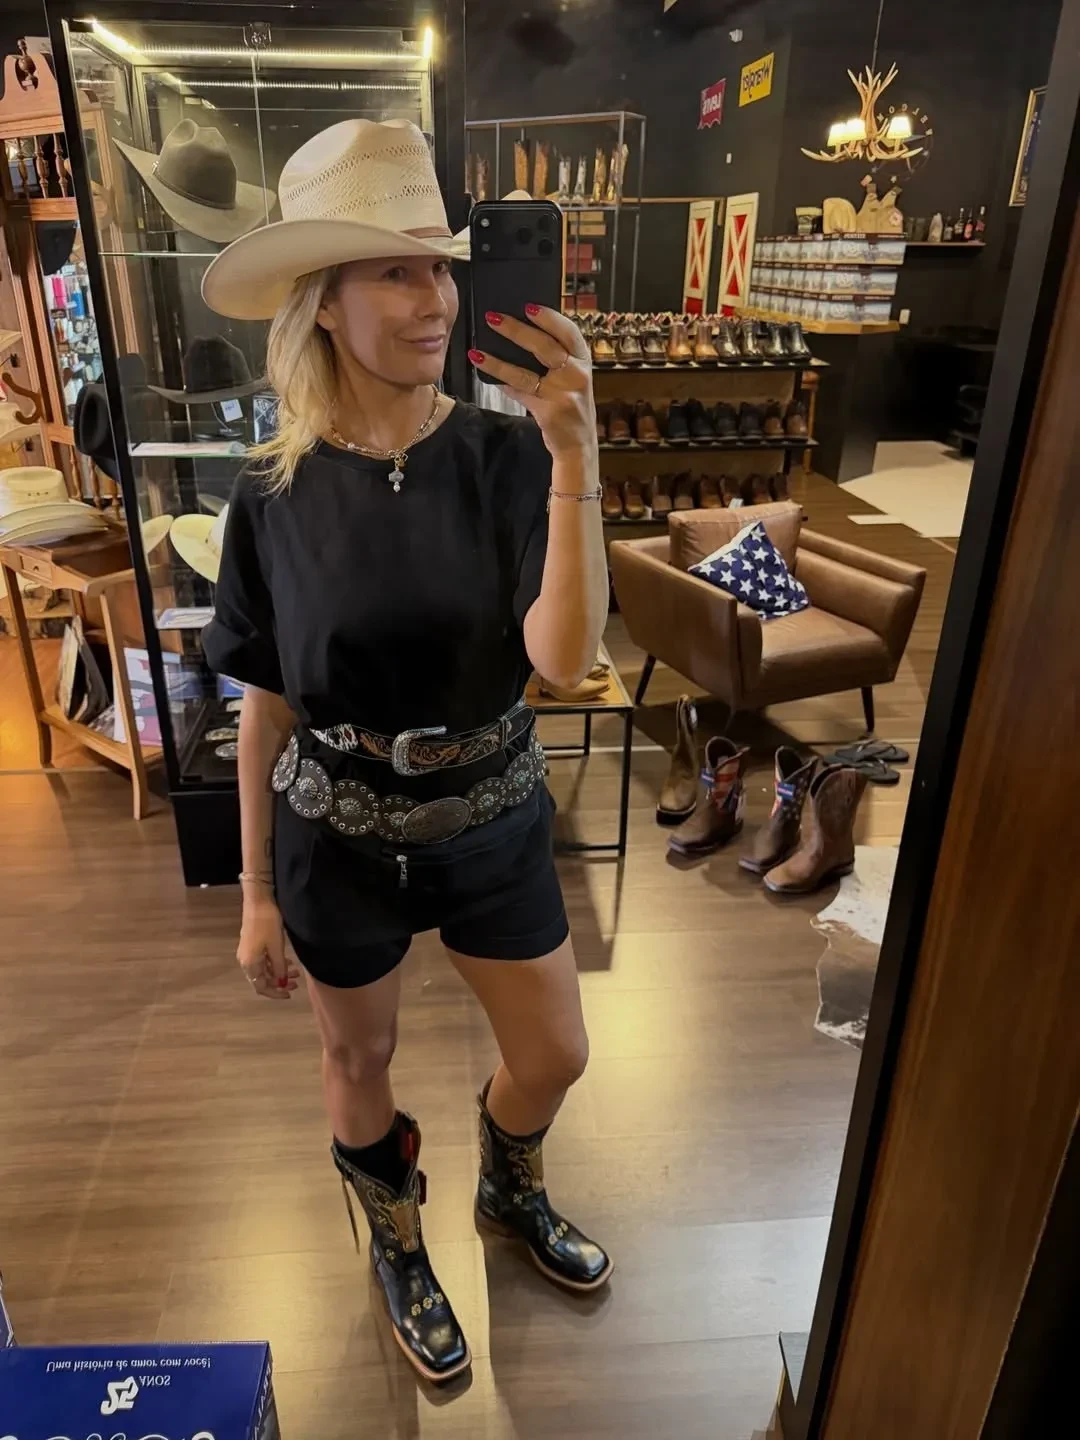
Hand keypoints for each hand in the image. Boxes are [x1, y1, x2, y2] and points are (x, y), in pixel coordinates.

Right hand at [237, 890, 299, 1000]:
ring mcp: (248, 952)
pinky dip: (275, 964)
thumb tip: (282, 983)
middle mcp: (246, 961)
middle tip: (296, 983)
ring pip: (264, 970)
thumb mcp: (276, 948)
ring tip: (296, 972)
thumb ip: (279, 968)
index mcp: (250, 964)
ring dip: (279, 973)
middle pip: (262, 979)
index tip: (290, 993)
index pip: (261, 987)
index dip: (276, 993)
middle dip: (280, 983)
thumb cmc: (268, 924)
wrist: (258, 901)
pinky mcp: (251, 944)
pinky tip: (287, 961)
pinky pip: (263, 961)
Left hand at [469, 305, 594, 461]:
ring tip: (477, 351)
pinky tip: (485, 372)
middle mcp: (577, 375)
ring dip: (498, 361)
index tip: (528, 306)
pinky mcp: (549, 412)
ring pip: (525, 372)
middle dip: (516, 330)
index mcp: (583, 360)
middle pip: (544, 346)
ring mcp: (563, 394)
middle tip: (493, 318)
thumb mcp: (574, 377)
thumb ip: (558, 357)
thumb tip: (523, 331)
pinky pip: (519, 392)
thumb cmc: (572, 405)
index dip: (548, 317)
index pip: (568, 331)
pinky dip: (501, 382)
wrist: (579, 444)